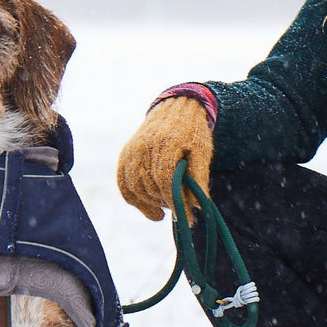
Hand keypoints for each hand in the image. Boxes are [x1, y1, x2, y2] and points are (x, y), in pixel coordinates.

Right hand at [116, 97, 212, 223]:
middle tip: (181, 213)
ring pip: (133, 187)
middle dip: (165, 204)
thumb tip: (199, 206)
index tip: (187, 217)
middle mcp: (143, 145)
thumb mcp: (203, 151)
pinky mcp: (125, 155)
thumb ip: (200, 176)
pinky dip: (134, 199)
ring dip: (150, 204)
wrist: (176, 108)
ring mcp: (131, 150)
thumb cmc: (192, 132)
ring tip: (167, 209)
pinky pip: (123, 183)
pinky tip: (151, 210)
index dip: (174, 201)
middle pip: (148, 185)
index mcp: (165, 142)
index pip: (165, 178)